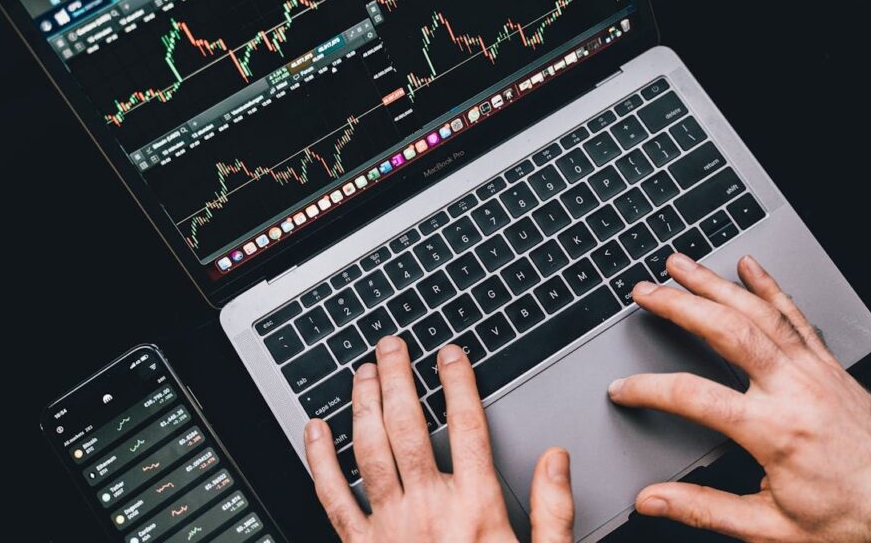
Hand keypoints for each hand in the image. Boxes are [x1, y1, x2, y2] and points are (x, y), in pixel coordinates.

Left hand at [304, 337, 575, 542]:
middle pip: (408, 426)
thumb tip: (556, 459)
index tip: (450, 354)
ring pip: (368, 450)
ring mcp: (388, 529)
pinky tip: (313, 430)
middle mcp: (428, 510)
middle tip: (391, 346)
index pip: (469, 426)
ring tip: (360, 372)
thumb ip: (554, 511)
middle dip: (398, 378)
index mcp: (477, 509)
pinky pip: (331, 497)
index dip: (458, 383)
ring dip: (362, 405)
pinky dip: (319, 460)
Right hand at [609, 253, 870, 541]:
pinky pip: (795, 316)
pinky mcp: (831, 367)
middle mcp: (795, 390)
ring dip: (715, 284)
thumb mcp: (772, 529)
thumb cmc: (855, 522)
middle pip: (726, 331)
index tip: (622, 388)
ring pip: (758, 313)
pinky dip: (770, 286)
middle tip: (644, 291)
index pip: (694, 396)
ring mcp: (815, 371)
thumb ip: (704, 510)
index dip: (649, 389)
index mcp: (775, 432)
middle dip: (679, 305)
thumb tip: (653, 501)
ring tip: (681, 265)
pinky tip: (749, 267)